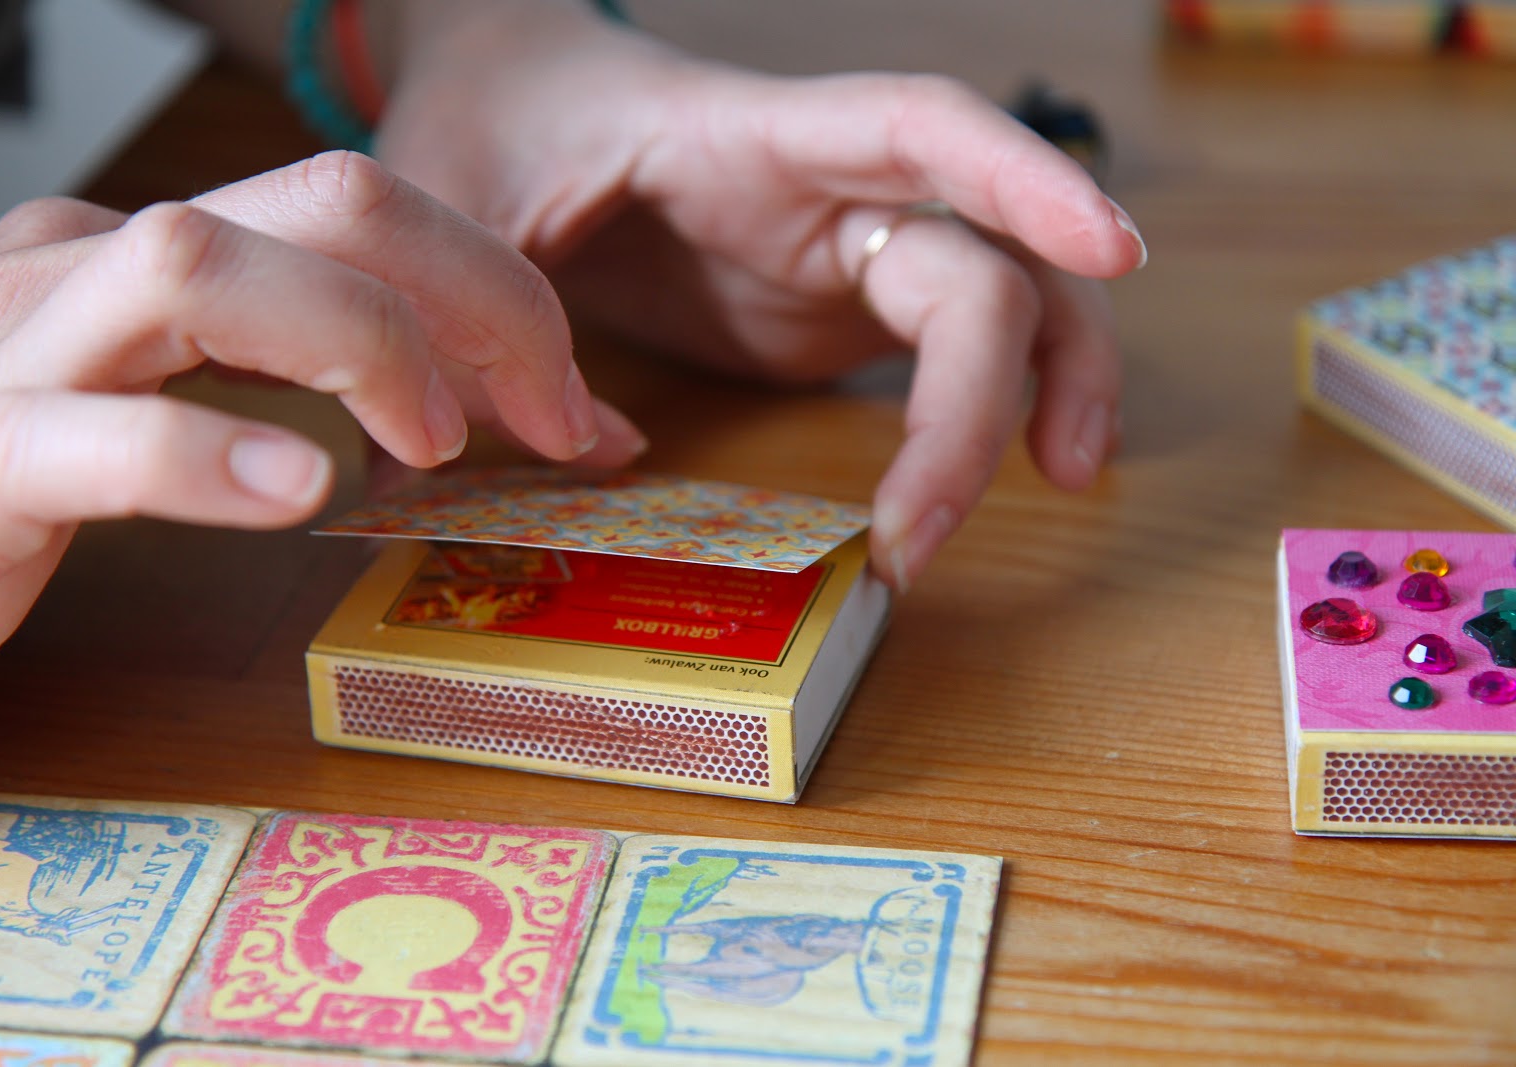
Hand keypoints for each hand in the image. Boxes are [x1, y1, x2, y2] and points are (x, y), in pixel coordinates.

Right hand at [0, 152, 645, 731]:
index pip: (351, 209)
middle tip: (552, 415)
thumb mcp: (159, 425)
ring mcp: (3, 363)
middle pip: (311, 203)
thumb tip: (487, 414)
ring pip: (193, 266)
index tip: (575, 406)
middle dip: (474, 291)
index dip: (494, 290)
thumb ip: (297, 399)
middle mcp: (75, 278)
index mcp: (136, 262)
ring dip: (358, 342)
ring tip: (434, 443)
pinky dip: (200, 454)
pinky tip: (297, 492)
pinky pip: (73, 436)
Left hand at [376, 0, 1143, 590]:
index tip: (1111, 251)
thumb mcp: (454, 195)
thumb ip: (493, 307)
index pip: (917, 128)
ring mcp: (847, 254)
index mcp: (753, 134)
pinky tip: (978, 484)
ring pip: (1004, 309)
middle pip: (980, 266)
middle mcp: (832, 192)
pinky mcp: (839, 313)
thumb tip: (591, 448)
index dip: (1022, 176)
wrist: (518, 100)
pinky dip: (985, 419)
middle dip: (986, 397)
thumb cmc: (496, 120)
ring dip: (1043, 394)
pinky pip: (951, 360)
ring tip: (1053, 488)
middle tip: (921, 536)